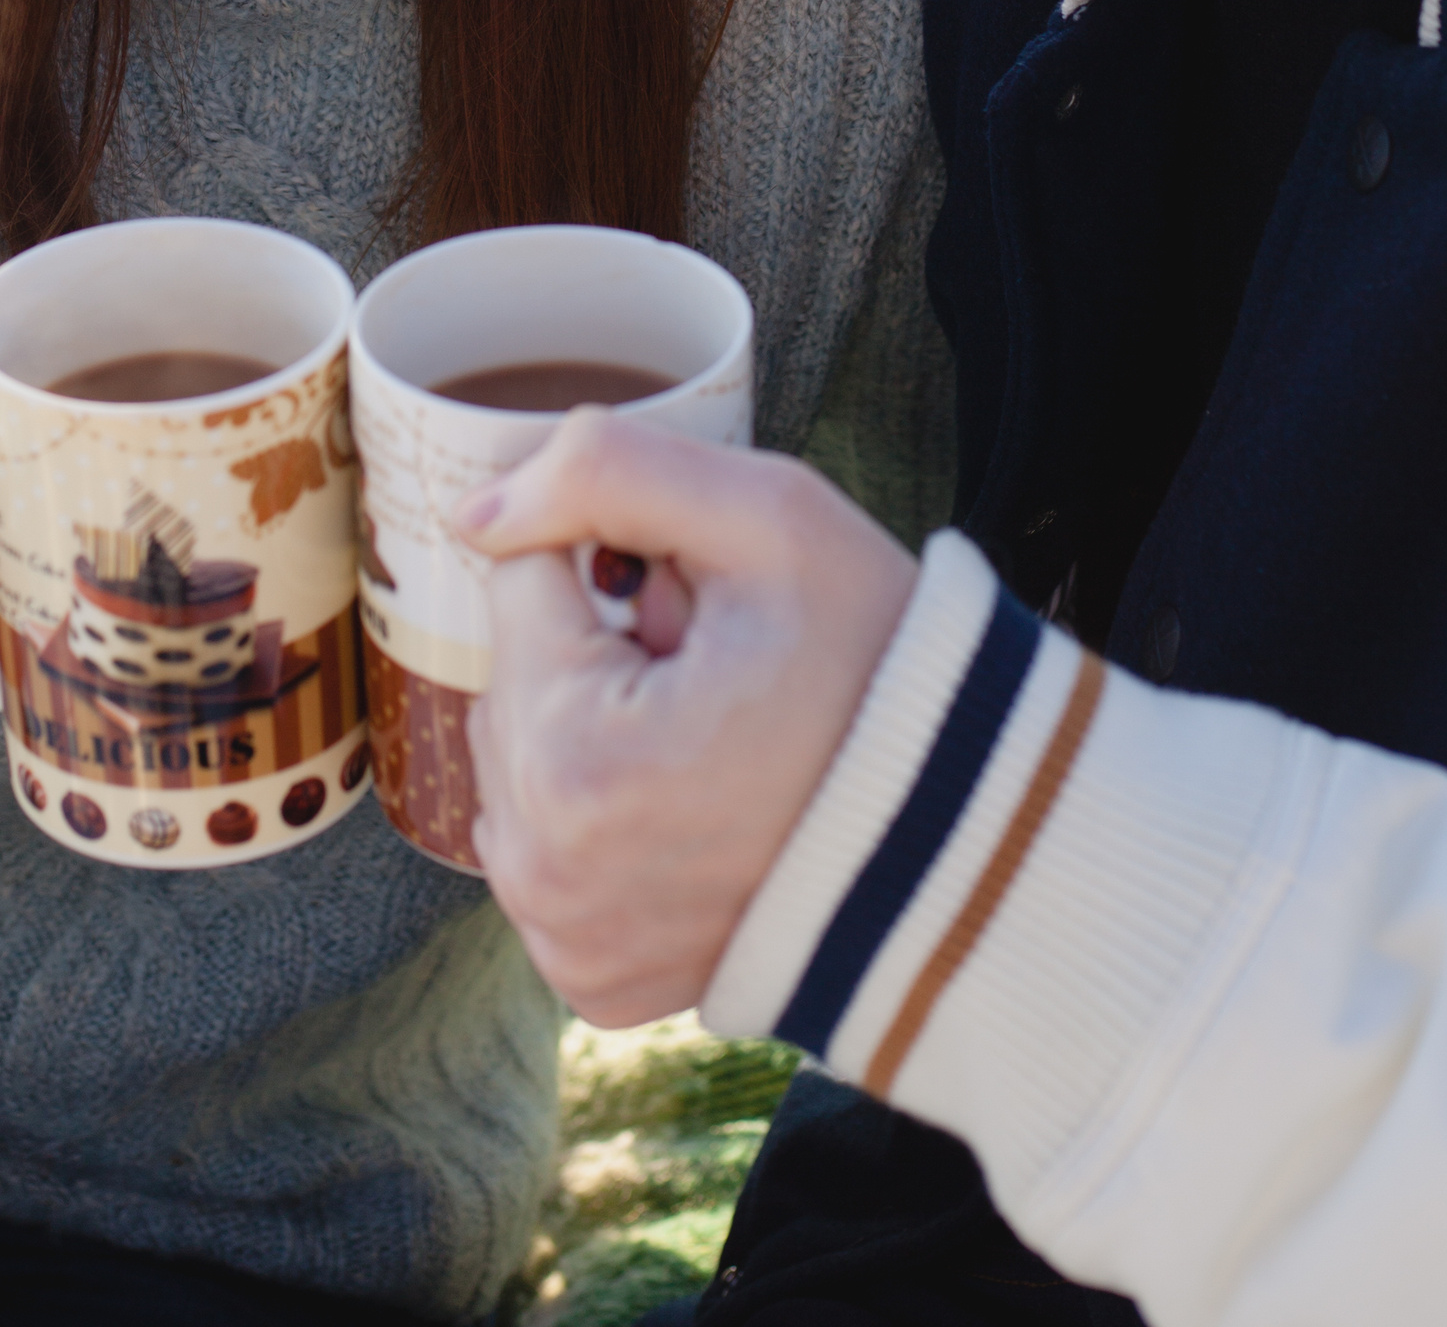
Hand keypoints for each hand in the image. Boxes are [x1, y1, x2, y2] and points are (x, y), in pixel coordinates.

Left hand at [460, 413, 918, 1022]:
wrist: (973, 833)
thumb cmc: (875, 665)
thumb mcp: (766, 515)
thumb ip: (602, 468)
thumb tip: (474, 516)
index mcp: (570, 755)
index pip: (520, 577)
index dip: (622, 569)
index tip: (703, 614)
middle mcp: (544, 869)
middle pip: (514, 673)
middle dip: (601, 651)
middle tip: (720, 676)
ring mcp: (566, 938)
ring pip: (518, 752)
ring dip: (592, 728)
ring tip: (713, 743)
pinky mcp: (591, 978)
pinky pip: (542, 843)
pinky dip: (599, 813)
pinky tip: (692, 810)